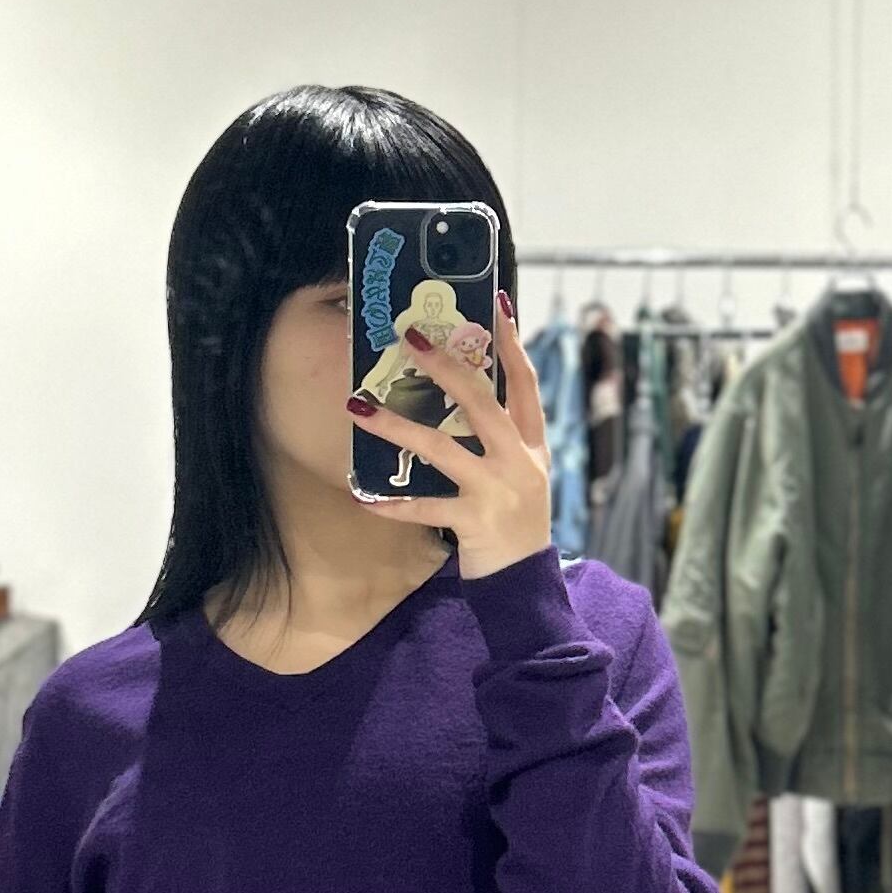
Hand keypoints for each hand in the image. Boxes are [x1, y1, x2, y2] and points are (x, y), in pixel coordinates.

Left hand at [348, 293, 553, 579]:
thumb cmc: (515, 525)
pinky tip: (364, 500)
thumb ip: (500, 440)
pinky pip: (426, 509)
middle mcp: (519, 461)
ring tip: (359, 407)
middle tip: (411, 338)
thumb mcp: (520, 476)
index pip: (525, 385)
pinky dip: (394, 505)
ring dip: (397, 426)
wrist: (527, 585)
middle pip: (481, 402)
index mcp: (532, 445)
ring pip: (443, 448)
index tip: (497, 307)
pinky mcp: (475, 522)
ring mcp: (498, 491)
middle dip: (446, 367)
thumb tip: (464, 396)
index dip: (512, 345)